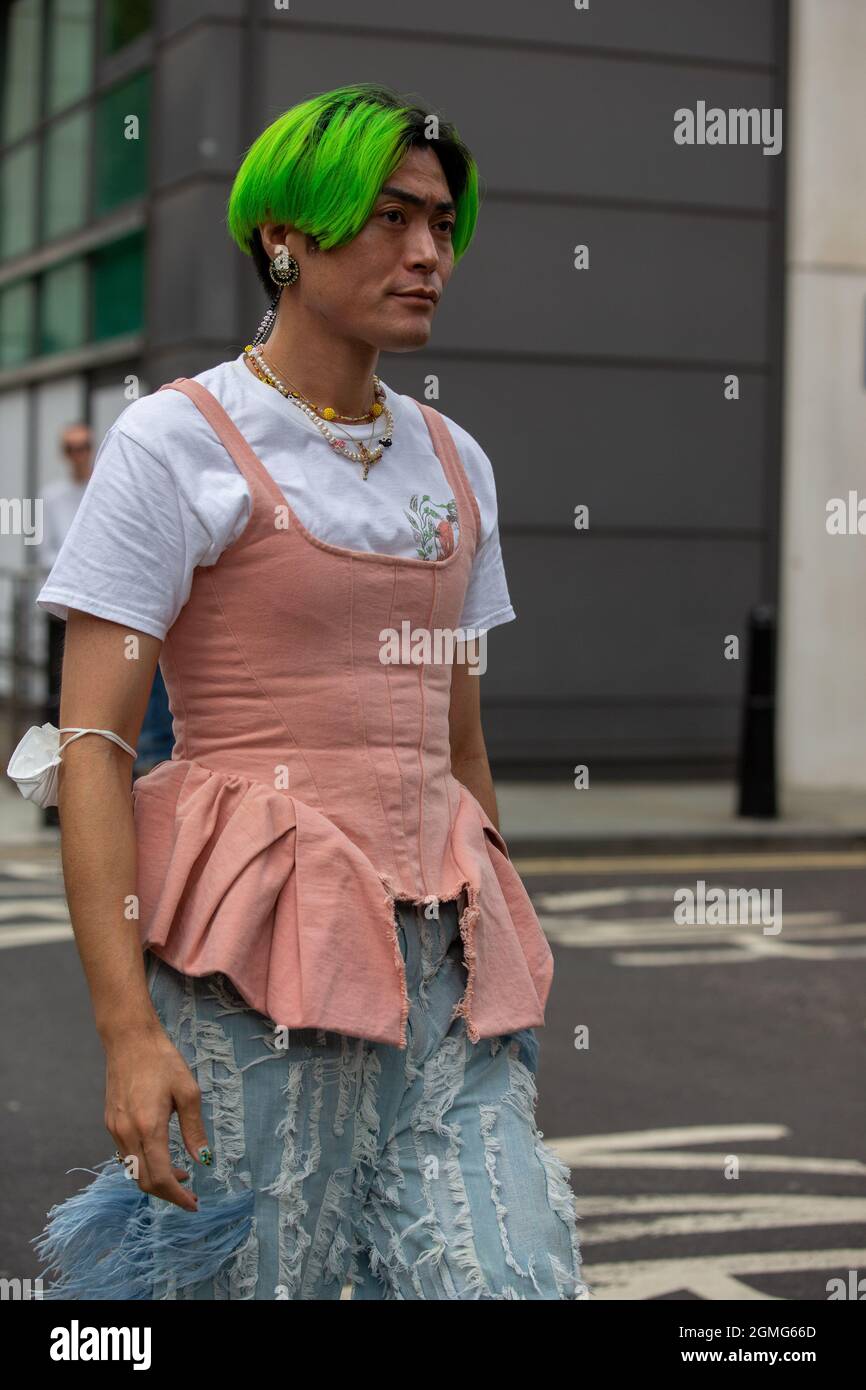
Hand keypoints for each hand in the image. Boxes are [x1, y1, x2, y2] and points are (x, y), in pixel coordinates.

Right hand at [104, 1023, 210, 1211]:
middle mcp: (127, 1134)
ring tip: (181, 1174)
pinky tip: (161, 1155)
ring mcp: (115, 1130)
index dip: (178, 1196)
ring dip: (156, 1180)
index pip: (161, 1177)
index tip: (194, 1204)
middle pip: (144, 1181)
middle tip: (190, 1193)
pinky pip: (126, 1155)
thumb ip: (194, 1130)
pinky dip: (144, 1164)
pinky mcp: (110, 1123)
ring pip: (133, 1171)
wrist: (129, 1040)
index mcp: (149, 1127)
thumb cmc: (162, 1060)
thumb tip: (204, 1160)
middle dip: (168, 1193)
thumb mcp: (188, 1092)